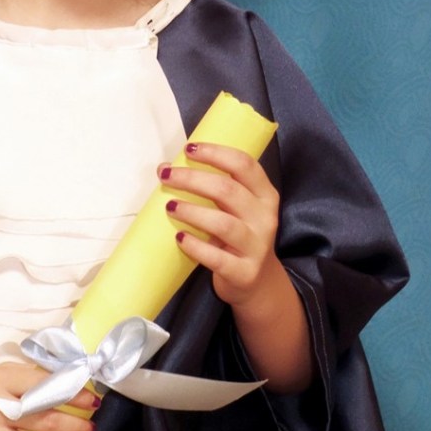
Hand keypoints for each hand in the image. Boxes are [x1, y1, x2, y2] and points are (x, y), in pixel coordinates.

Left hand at [158, 142, 280, 310]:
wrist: (256, 282)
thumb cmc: (238, 234)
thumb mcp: (233, 208)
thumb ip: (208, 187)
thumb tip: (165, 168)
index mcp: (264, 194)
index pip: (244, 165)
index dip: (216, 153)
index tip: (189, 149)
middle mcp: (265, 218)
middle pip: (228, 190)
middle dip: (193, 179)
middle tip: (167, 176)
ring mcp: (256, 246)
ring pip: (223, 224)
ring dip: (192, 212)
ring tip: (170, 206)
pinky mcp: (244, 272)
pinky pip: (217, 258)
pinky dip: (196, 246)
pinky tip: (180, 238)